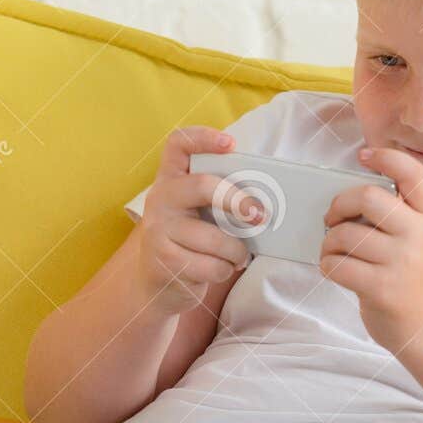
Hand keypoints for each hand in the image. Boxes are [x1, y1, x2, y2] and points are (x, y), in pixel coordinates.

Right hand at [134, 126, 263, 315]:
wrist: (159, 284)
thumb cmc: (191, 242)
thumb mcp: (198, 212)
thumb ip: (218, 199)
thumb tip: (264, 201)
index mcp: (171, 179)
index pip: (178, 144)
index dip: (203, 137)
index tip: (231, 144)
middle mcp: (160, 198)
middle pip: (203, 186)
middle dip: (238, 200)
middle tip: (260, 216)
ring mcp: (158, 230)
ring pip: (214, 238)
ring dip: (236, 251)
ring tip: (238, 255)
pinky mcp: (165, 261)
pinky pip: (211, 265)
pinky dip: (225, 270)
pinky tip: (220, 268)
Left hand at [320, 147, 422, 353]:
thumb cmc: (412, 278)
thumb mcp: (418, 238)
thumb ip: (396, 215)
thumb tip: (349, 196)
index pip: (414, 175)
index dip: (388, 158)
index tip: (365, 157)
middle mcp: (419, 235)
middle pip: (369, 197)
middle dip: (339, 204)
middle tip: (333, 218)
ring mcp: (401, 262)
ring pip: (345, 234)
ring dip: (328, 242)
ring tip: (333, 251)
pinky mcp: (382, 288)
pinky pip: (337, 264)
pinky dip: (327, 264)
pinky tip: (336, 269)